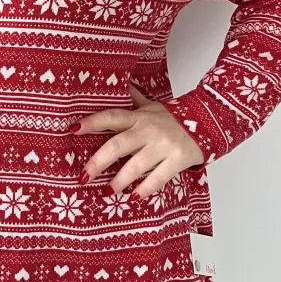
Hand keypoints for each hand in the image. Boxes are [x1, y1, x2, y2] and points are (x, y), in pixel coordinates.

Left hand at [73, 84, 204, 197]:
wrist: (207, 121)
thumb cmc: (173, 118)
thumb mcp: (151, 105)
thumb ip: (133, 100)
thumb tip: (119, 85)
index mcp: (138, 116)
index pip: (110, 117)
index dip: (91, 122)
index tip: (72, 129)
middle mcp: (147, 130)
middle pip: (118, 145)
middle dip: (98, 162)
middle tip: (84, 176)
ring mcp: (162, 146)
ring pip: (136, 165)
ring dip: (119, 181)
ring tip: (107, 191)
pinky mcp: (177, 160)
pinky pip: (158, 177)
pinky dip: (145, 188)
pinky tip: (134, 196)